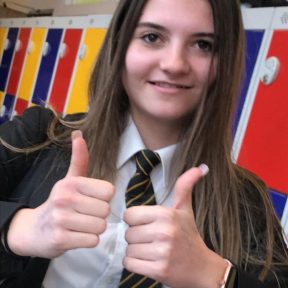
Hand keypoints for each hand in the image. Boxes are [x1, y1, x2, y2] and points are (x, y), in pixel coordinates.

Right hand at [7, 130, 114, 258]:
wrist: (35, 229)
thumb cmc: (60, 202)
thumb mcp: (70, 180)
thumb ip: (79, 159)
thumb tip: (78, 134)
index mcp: (71, 183)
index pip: (109, 191)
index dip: (103, 198)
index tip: (92, 200)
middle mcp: (65, 198)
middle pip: (106, 210)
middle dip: (99, 215)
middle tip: (85, 214)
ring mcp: (61, 220)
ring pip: (100, 226)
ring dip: (94, 229)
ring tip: (81, 225)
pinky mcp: (60, 239)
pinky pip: (92, 241)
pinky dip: (88, 240)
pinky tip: (76, 235)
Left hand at [123, 165, 226, 287]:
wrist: (202, 267)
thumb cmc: (189, 235)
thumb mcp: (185, 209)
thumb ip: (185, 186)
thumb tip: (201, 167)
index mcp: (166, 214)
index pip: (130, 215)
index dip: (136, 220)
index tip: (146, 224)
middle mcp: (164, 232)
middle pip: (128, 233)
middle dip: (136, 237)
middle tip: (151, 239)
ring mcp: (162, 253)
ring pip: (128, 249)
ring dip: (136, 251)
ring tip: (151, 250)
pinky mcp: (158, 271)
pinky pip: (129, 264)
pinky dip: (135, 264)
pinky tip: (148, 261)